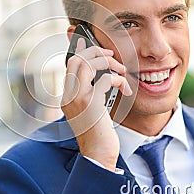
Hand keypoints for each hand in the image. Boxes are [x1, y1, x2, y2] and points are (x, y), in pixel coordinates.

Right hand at [61, 38, 131, 171]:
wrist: (98, 153)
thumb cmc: (97, 133)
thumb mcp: (91, 110)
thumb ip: (92, 92)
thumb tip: (101, 75)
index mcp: (67, 96)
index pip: (70, 65)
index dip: (79, 50)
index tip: (86, 40)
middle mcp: (68, 95)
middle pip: (77, 59)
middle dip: (96, 51)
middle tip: (111, 55)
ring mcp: (77, 98)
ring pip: (88, 64)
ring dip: (108, 62)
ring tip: (121, 70)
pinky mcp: (90, 102)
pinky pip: (105, 79)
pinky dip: (118, 80)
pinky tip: (125, 90)